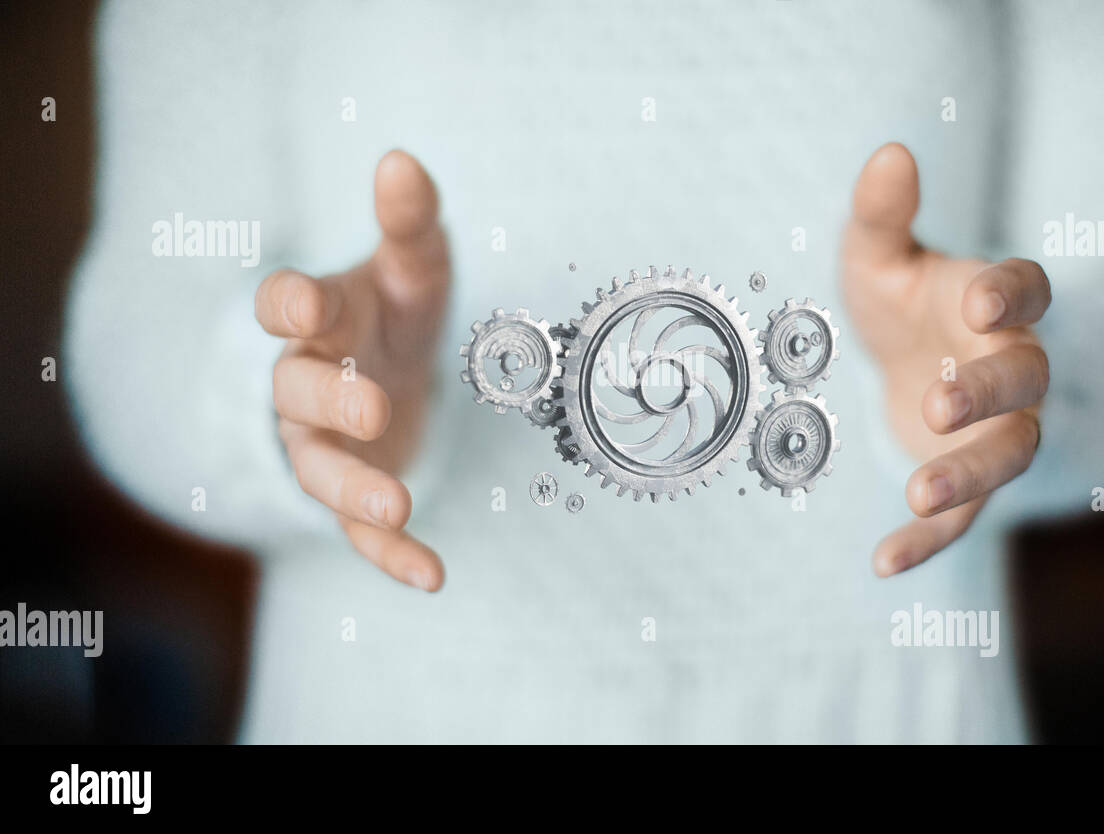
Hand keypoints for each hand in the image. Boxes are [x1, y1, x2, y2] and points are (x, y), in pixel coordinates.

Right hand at [254, 150, 447, 590]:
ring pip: (322, 470)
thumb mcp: (411, 268)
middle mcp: (308, 384)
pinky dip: (391, 556)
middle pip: (300, 394)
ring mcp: (326, 446)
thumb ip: (409, 224)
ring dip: (355, 490)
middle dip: (331, 402)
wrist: (386, 374)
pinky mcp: (355, 495)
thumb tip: (402, 159)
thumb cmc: (394, 313)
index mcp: (320, 321)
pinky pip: (361, 534)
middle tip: (370, 408)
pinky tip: (433, 576)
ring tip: (398, 508)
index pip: (286, 309)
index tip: (303, 306)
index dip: (292, 307)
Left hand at [842, 143, 1050, 576]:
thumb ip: (883, 213)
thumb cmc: (899, 301)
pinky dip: (927, 541)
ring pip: (1007, 455)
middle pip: (1025, 378)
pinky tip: (883, 563)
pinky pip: (962, 518)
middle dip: (989, 390)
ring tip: (919, 493)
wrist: (906, 365)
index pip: (1025, 288)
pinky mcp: (967, 482)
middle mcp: (1011, 366)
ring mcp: (996, 429)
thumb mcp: (876, 256)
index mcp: (994, 302)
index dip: (1008, 294)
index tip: (975, 299)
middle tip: (940, 400)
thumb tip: (891, 151)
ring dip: (968, 474)